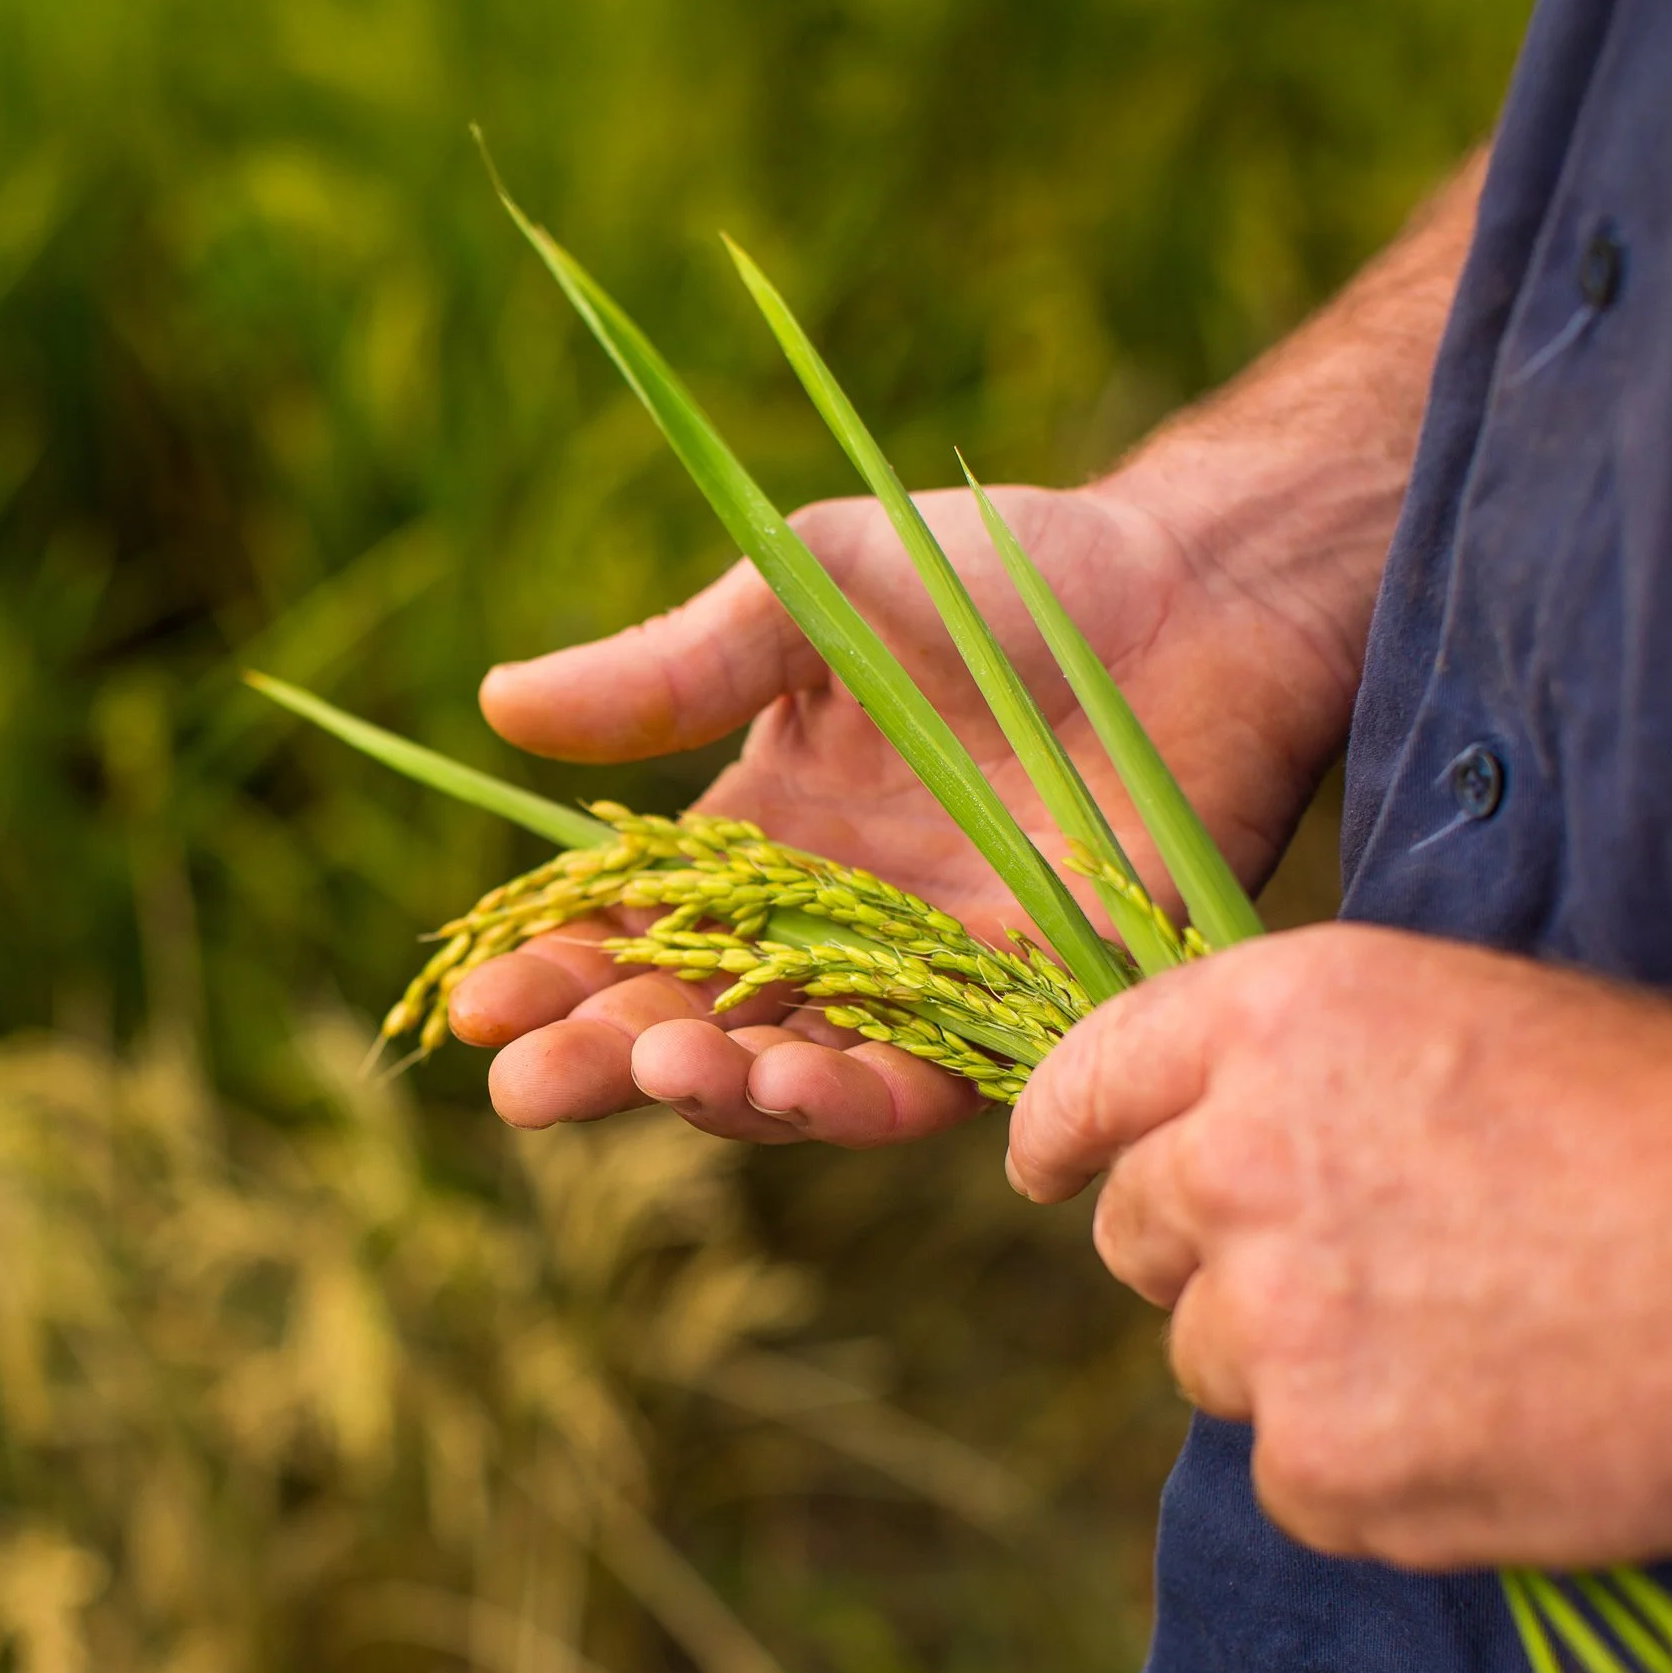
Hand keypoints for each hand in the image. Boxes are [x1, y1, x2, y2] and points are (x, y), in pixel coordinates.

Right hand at [455, 474, 1357, 1144]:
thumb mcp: (804, 596)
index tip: (480, 1001)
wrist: (1191, 592)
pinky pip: (930, 1085)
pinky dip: (854, 1098)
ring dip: (720, 1091)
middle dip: (602, 1065)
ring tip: (663, 1074)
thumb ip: (670, 671)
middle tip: (528, 1087)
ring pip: (793, 1074)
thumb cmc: (995, 574)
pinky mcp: (1028, 1014)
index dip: (553, 976)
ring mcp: (924, 980)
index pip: (627, 933)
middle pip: (689, 1027)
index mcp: (759, 839)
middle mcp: (828, 930)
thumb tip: (496, 703)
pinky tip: (792, 1087)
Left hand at [1006, 925, 1671, 1570]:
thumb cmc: (1665, 1131)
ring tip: (1460, 1341)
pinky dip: (1367, 1470)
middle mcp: (1241, 1157)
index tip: (1048, 1168)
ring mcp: (1275, 1316)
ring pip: (1209, 1359)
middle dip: (1208, 1255)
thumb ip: (1313, 1072)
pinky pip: (1291, 1475)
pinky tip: (1486, 1426)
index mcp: (1280, 1018)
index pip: (1094, 1071)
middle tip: (1343, 1272)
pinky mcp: (1323, 1458)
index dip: (1061, 1129)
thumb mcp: (1471, 1021)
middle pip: (1137, 1230)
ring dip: (1296, 1364)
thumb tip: (1220, 1137)